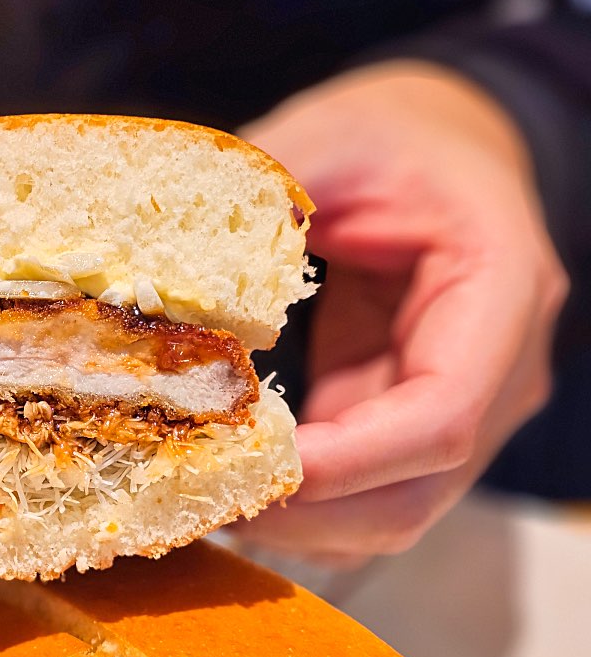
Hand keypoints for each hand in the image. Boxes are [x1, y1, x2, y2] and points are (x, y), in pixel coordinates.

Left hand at [235, 61, 567, 564]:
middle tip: (201, 498)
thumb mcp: (331, 137)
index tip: (250, 466)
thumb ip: (263, 195)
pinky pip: (363, 490)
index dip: (346, 463)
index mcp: (499, 290)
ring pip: (390, 510)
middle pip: (417, 490)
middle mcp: (498, 369)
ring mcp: (461, 406)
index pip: (442, 416)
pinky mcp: (408, 418)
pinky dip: (300, 503)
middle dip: (308, 513)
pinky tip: (229, 477)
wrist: (439, 146)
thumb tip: (158, 263)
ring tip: (202, 495)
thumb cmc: (394, 135)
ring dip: (298, 522)